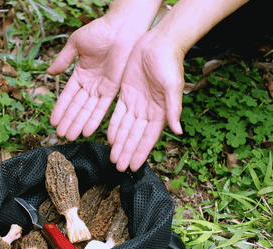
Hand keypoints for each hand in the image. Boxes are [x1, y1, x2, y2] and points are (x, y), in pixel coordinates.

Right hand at [47, 17, 140, 140]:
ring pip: (87, 110)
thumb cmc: (100, 30)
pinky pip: (103, 108)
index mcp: (80, 74)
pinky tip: (87, 131)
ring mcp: (102, 88)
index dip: (60, 109)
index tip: (53, 122)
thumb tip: (49, 72)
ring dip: (79, 124)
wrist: (122, 27)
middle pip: (77, 107)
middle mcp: (90, 84)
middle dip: (68, 121)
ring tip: (70, 137)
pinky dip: (95, 119)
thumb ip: (63, 60)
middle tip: (61, 135)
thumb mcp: (76, 44)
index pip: (67, 96)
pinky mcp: (113, 90)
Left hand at [108, 34, 184, 171]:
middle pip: (135, 137)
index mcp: (160, 113)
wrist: (158, 42)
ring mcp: (136, 104)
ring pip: (125, 129)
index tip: (133, 166)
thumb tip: (179, 131)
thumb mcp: (173, 86)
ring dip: (119, 144)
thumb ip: (173, 110)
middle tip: (118, 167)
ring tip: (113, 158)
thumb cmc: (170, 63)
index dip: (140, 152)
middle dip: (127, 152)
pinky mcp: (126, 95)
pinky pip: (118, 115)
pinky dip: (114, 127)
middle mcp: (147, 112)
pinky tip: (109, 138)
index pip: (148, 138)